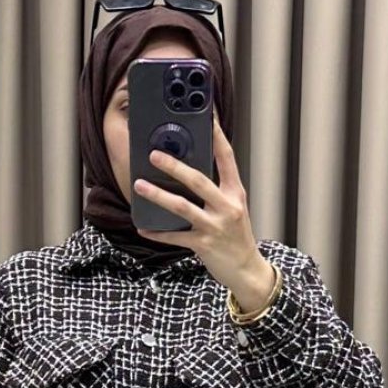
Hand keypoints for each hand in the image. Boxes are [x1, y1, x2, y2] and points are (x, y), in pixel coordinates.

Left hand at [134, 110, 275, 309]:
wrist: (247, 270)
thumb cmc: (237, 237)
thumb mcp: (234, 208)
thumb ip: (217, 190)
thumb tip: (190, 171)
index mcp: (235, 193)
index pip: (226, 158)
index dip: (216, 136)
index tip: (207, 117)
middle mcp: (227, 207)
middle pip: (198, 181)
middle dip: (174, 166)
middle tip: (154, 155)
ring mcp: (215, 227)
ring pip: (182, 207)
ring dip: (158, 195)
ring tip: (139, 185)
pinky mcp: (203, 245)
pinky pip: (175, 237)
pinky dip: (157, 232)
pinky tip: (143, 227)